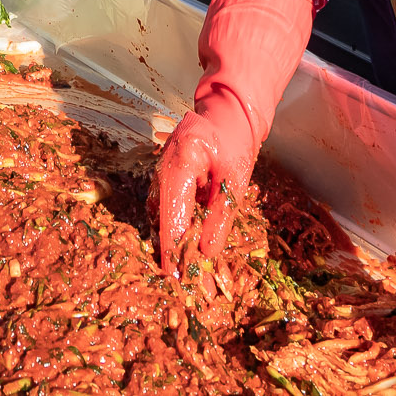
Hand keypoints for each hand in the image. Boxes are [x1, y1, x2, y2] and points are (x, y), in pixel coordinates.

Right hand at [153, 91, 257, 273]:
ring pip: (162, 216)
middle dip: (173, 252)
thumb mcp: (235, 179)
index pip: (171, 215)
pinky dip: (176, 228)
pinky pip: (167, 208)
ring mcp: (161, 173)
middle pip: (162, 219)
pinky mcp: (166, 178)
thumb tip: (207, 253)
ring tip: (189, 273)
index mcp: (179, 164)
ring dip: (174, 242)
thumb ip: (221, 215)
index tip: (175, 279)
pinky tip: (189, 247)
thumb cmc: (235, 140)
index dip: (172, 250)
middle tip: (186, 284)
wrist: (228, 111)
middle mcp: (162, 169)